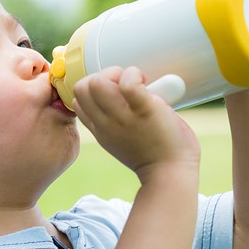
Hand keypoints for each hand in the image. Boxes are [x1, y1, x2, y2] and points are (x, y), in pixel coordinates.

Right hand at [72, 66, 199, 181]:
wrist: (170, 174)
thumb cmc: (155, 157)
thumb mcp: (121, 141)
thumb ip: (116, 121)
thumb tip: (127, 93)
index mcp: (100, 130)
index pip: (78, 100)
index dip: (94, 88)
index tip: (116, 93)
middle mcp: (105, 123)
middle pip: (80, 87)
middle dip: (102, 76)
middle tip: (125, 86)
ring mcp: (122, 118)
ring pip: (97, 82)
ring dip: (117, 74)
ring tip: (137, 83)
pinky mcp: (143, 110)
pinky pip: (128, 83)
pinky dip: (135, 75)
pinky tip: (146, 83)